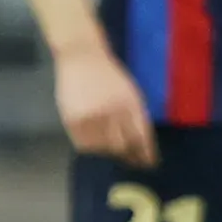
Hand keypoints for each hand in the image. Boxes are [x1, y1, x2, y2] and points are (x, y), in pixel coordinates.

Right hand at [53, 40, 155, 165]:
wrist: (82, 57)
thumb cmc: (109, 75)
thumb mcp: (130, 92)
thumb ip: (136, 117)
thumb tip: (141, 147)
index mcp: (130, 103)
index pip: (141, 136)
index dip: (146, 154)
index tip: (149, 164)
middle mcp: (112, 111)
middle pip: (121, 146)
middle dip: (128, 155)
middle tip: (130, 160)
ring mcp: (91, 116)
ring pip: (102, 148)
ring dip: (107, 150)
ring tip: (108, 144)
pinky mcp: (73, 120)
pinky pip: (83, 145)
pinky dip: (90, 146)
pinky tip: (93, 139)